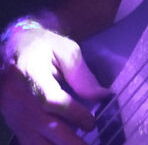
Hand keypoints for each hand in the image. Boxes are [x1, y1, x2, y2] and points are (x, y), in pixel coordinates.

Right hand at [0, 23, 106, 144]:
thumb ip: (81, 74)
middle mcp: (17, 95)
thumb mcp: (65, 50)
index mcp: (30, 71)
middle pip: (43, 125)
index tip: (91, 121)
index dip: (72, 113)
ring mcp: (13, 111)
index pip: (50, 99)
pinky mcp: (13, 122)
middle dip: (69, 140)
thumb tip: (101, 96)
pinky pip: (28, 141)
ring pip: (34, 139)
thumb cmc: (42, 46)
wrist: (12, 50)